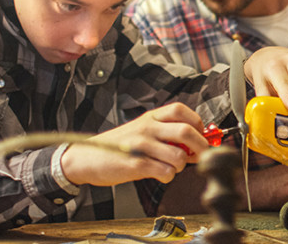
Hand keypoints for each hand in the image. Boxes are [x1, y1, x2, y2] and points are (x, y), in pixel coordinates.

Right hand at [61, 103, 208, 185]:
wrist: (86, 158)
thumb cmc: (120, 145)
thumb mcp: (143, 131)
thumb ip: (167, 133)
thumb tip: (198, 144)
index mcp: (150, 117)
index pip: (182, 110)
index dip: (197, 123)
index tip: (200, 135)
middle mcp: (147, 127)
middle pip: (186, 131)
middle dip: (201, 146)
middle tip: (201, 156)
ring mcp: (140, 145)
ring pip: (179, 156)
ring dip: (181, 166)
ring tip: (171, 167)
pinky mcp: (135, 165)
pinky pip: (166, 172)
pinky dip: (168, 177)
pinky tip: (159, 175)